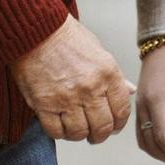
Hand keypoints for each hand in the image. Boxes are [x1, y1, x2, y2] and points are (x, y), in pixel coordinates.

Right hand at [12, 17, 134, 143]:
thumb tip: (129, 91)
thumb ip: (114, 75)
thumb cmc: (66, 37)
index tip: (114, 127)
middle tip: (95, 134)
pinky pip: (56, 131)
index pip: (121, 111)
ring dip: (79, 134)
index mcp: (108, 73)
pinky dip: (59, 132)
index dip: (119, 124)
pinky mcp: (44, 105)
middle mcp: (90, 88)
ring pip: (79, 133)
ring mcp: (67, 98)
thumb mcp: (98, 51)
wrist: (35, 29)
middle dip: (100, 135)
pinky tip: (59, 124)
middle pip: (102, 127)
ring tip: (75, 128)